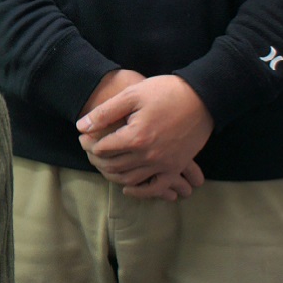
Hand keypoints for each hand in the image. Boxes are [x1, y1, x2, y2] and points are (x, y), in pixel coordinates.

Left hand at [76, 75, 212, 200]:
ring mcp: (164, 164)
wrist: (202, 98)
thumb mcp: (131, 95)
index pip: (102, 149)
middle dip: (97, 160)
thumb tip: (81, 127)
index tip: (84, 138)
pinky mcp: (176, 167)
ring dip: (113, 175)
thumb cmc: (165, 92)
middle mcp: (149, 156)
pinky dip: (140, 191)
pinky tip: (127, 187)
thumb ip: (104, 113)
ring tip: (104, 164)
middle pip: (113, 166)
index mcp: (135, 137)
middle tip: (90, 151)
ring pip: (130, 179)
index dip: (89, 144)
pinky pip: (156, 187)